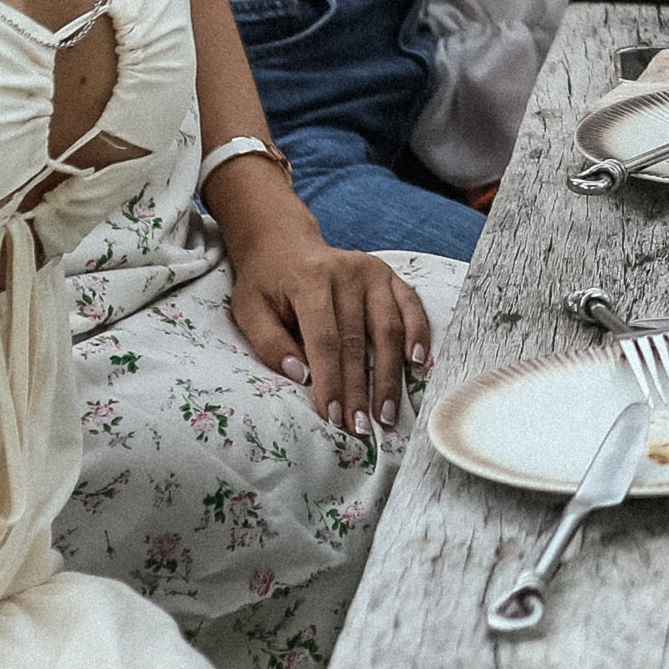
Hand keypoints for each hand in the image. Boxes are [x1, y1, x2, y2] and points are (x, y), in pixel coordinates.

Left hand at [220, 183, 430, 435]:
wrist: (284, 241)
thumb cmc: (265, 283)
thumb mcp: (250, 310)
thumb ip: (269, 343)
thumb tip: (300, 376)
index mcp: (310, 280)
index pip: (324, 338)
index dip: (330, 380)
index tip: (332, 417)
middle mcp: (347, 272)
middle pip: (357, 341)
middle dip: (360, 390)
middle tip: (361, 428)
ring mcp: (373, 271)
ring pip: (388, 329)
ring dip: (389, 375)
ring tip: (387, 413)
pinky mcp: (389, 274)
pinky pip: (411, 307)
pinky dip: (418, 335)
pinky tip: (418, 364)